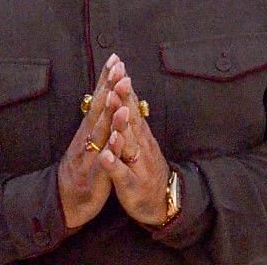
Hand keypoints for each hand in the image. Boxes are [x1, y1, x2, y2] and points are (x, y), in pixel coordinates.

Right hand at [58, 54, 120, 228]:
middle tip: (119, 68)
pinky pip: (103, 162)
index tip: (115, 58)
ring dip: (110, 114)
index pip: (99, 99)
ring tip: (119, 97)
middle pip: (99, 109)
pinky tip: (117, 140)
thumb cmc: (81, 168)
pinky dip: (110, 150)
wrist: (64, 202)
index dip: (106, 79)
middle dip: (109, 88)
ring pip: (101, 132)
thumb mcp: (88, 140)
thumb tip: (102, 94)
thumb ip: (96, 119)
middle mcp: (87, 138)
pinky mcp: (95, 175)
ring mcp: (90, 155)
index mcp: (89, 129)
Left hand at [96, 63, 171, 226]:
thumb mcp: (139, 142)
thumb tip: (127, 94)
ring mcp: (137, 164)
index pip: (131, 105)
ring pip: (128, 142)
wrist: (162, 202)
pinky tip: (105, 156)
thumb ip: (133, 120)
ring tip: (114, 107)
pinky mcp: (131, 184)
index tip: (118, 64)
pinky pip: (121, 173)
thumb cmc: (145, 170)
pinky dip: (113, 164)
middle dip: (124, 98)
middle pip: (131, 118)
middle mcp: (141, 145)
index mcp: (140, 134)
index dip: (124, 86)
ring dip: (121, 125)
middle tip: (119, 77)